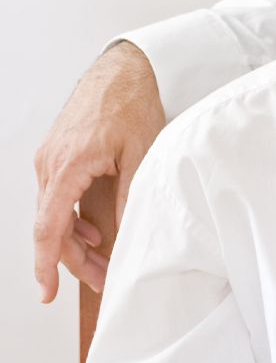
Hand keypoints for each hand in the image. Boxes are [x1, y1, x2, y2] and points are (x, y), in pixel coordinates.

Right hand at [33, 41, 165, 301]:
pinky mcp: (57, 156)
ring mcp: (50, 159)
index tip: (47, 292)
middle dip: (74, 260)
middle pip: (51, 227)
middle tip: (103, 281)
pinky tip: (93, 230)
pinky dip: (72, 218)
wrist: (122, 70)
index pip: (49, 227)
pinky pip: (57, 197)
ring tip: (103, 261)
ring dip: (75, 240)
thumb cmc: (132, 105)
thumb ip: (129, 194)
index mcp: (68, 166)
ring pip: (53, 214)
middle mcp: (50, 165)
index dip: (48, 264)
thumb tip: (125, 233)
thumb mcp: (141, 153)